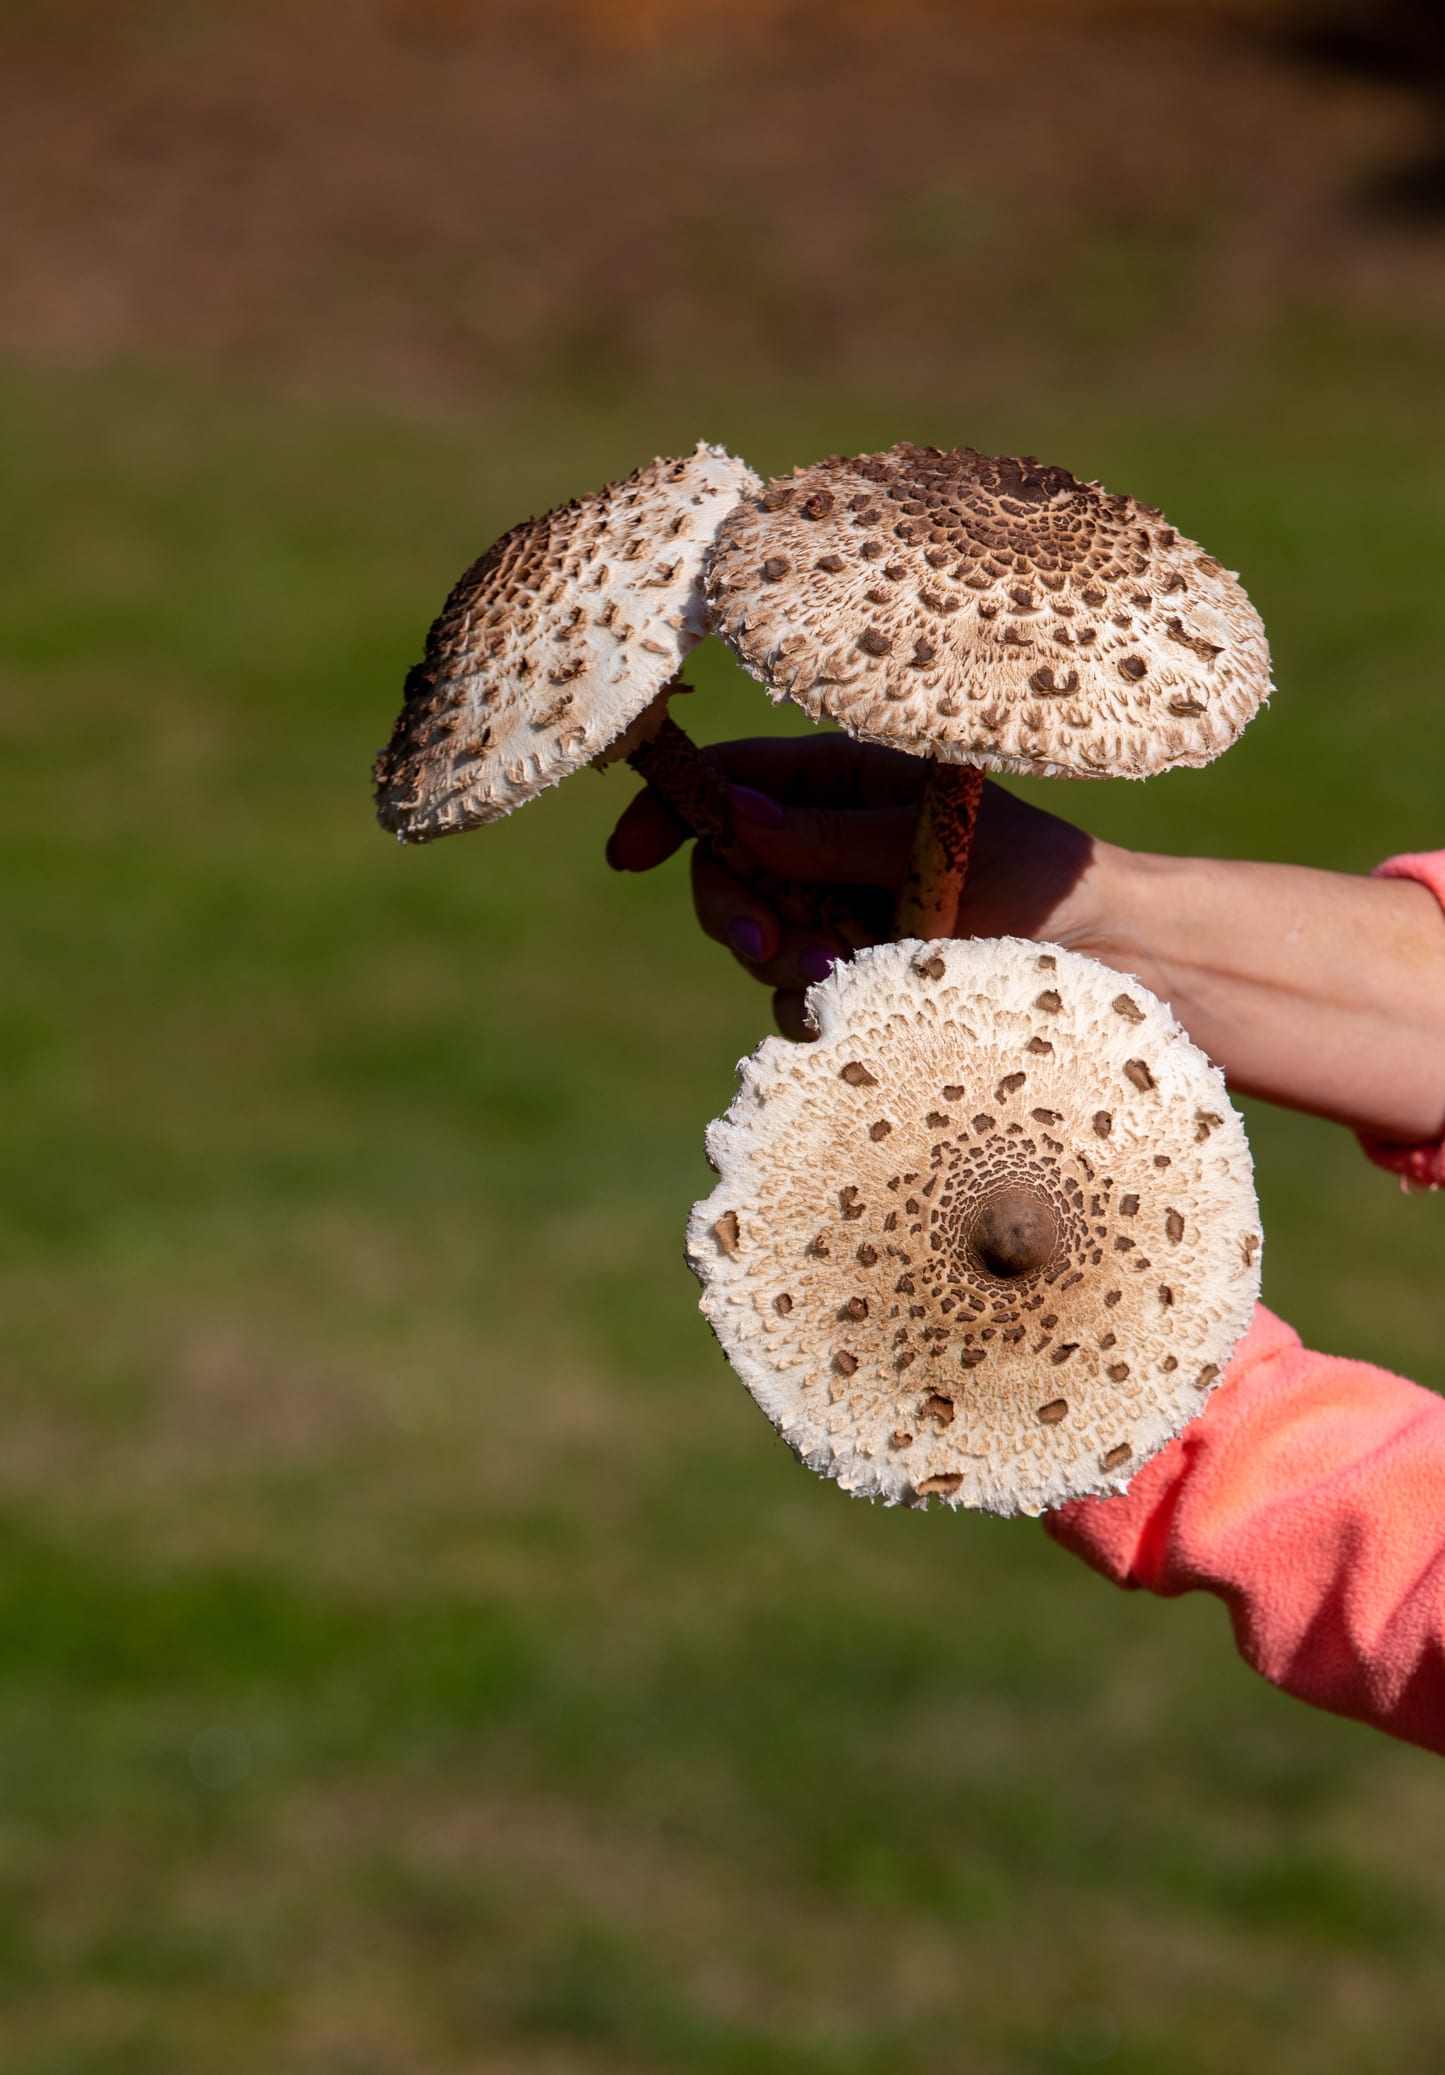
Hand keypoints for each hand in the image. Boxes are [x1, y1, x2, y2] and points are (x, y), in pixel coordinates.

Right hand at [606, 731, 1444, 1141]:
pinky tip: (864, 1001)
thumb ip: (826, 835)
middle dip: (736, 907)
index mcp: (843, 780)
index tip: (631, 853)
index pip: (728, 778)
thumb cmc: (1037, 875)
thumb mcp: (930, 843)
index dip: (669, 808)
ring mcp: (834, 912)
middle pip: (725, 866)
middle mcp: (825, 842)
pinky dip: (816, 1003)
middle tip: (777, 944)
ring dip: (787, 960)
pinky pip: (791, 995)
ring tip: (855, 973)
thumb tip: (730, 817)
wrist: (1109, 963)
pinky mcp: (851, 978)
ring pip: (754, 939)